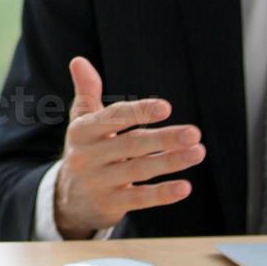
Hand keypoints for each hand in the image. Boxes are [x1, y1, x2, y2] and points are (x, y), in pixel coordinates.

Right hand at [53, 56, 203, 238]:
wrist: (69, 199)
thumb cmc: (86, 151)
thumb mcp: (81, 122)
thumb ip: (86, 92)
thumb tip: (79, 61)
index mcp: (82, 131)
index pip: (113, 118)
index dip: (139, 112)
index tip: (166, 108)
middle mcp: (87, 156)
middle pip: (131, 145)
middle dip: (164, 139)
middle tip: (194, 133)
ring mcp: (98, 182)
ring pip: (139, 170)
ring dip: (171, 162)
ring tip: (197, 152)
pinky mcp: (109, 205)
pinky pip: (140, 198)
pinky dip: (163, 194)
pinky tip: (184, 187)